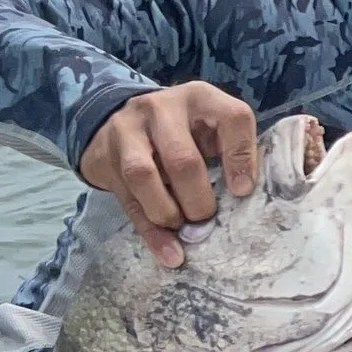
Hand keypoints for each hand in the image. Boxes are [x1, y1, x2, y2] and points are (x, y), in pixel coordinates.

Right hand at [79, 81, 260, 267]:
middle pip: (182, 158)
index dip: (242, 157)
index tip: (242, 191)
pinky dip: (151, 232)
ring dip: (168, 212)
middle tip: (207, 218)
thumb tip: (246, 198)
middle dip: (197, 198)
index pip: (233, 118)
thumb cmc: (181, 129)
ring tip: (184, 230)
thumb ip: (229, 151)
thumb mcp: (208, 126)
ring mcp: (127, 131)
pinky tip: (169, 253)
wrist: (118, 119)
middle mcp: (162, 109)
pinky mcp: (105, 157)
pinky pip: (128, 200)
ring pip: (143, 175)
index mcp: (201, 98)